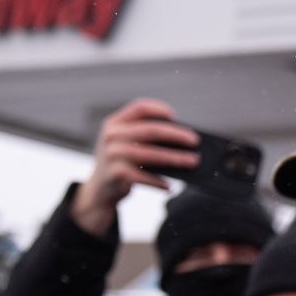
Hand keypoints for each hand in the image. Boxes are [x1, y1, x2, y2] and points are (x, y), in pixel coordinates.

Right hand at [70, 98, 198, 238]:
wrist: (100, 188)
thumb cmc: (123, 162)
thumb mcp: (126, 143)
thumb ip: (146, 137)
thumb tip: (183, 140)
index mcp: (115, 122)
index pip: (139, 108)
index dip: (159, 109)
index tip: (176, 116)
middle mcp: (111, 135)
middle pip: (150, 130)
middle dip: (176, 135)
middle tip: (195, 141)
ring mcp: (112, 155)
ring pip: (151, 154)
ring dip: (175, 158)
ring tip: (193, 161)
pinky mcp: (116, 174)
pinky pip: (144, 177)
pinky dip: (159, 182)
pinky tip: (170, 186)